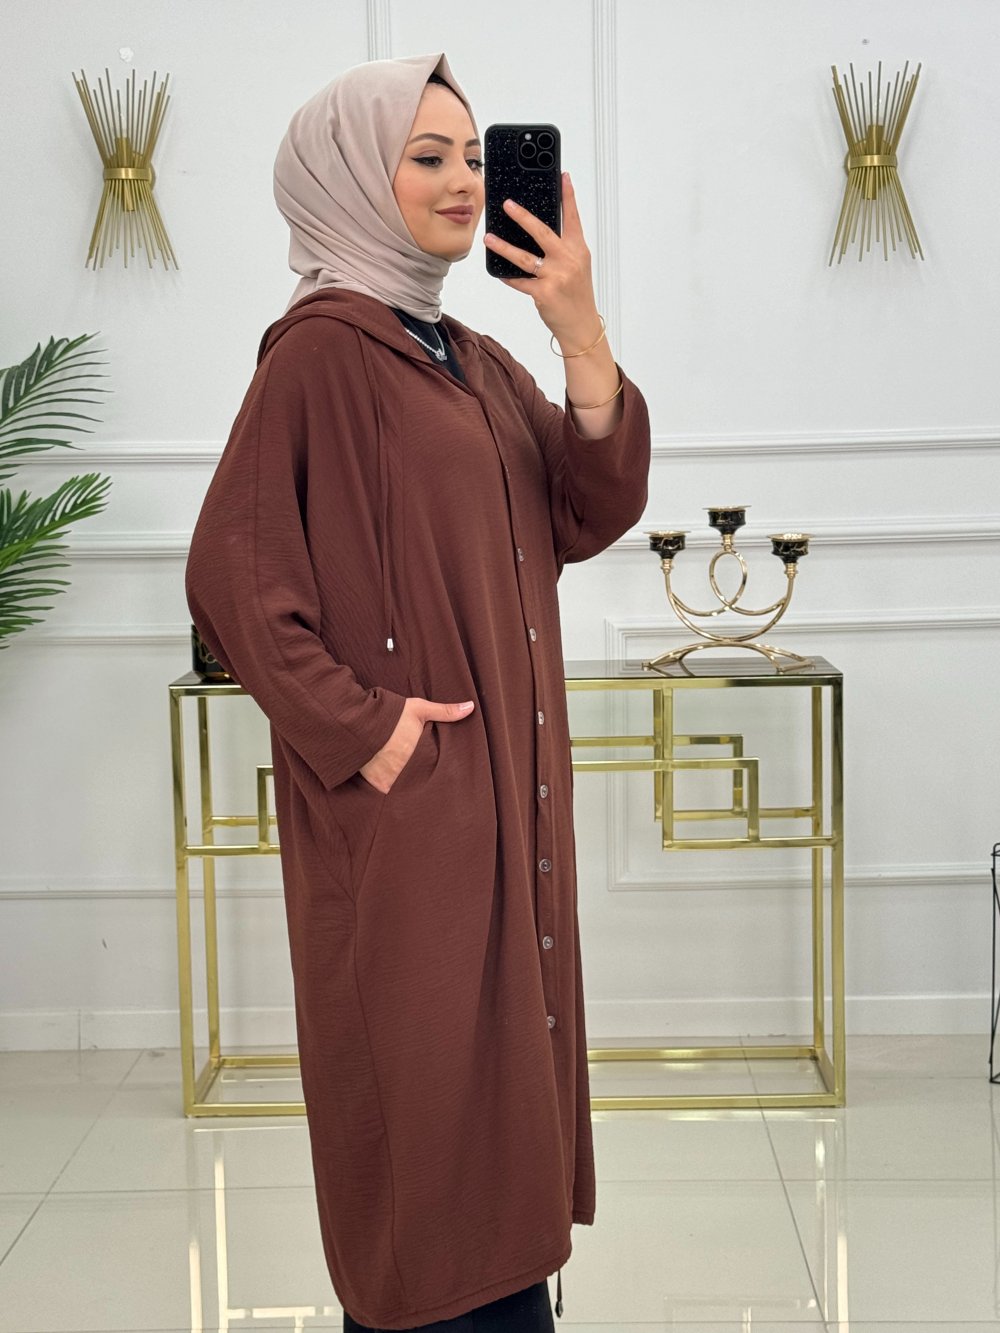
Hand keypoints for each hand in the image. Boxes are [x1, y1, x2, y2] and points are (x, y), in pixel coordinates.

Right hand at [359, 696, 474, 793]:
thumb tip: (472, 707)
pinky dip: (391, 790)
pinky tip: (395, 791)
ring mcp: (390, 779)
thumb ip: (445, 711)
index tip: (444, 777)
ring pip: (405, 789)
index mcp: (419, 756)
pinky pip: (388, 792)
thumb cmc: (390, 714)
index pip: (435, 771)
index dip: (439, 774)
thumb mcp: (419, 709)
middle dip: (424, 783)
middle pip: (420, 782)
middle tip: (430, 785)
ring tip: (413, 786)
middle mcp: (405, 771)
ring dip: (408, 788)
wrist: (357, 721)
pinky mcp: (376, 783)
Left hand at [483, 172, 601, 351]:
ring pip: (524, 257)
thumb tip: (536, 232)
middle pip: (542, 232)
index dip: (568, 197)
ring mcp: (556, 277)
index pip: (573, 218)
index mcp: (578, 251)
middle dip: (523, 217)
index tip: (563, 177)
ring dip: (503, 247)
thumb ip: (562, 249)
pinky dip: (507, 276)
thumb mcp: (577, 267)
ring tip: (489, 238)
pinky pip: (519, 281)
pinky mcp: (543, 293)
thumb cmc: (577, 295)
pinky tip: (498, 271)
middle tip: (507, 204)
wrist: (581, 326)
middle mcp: (568, 261)